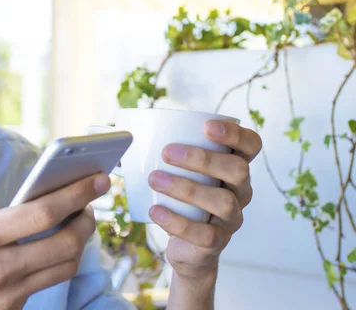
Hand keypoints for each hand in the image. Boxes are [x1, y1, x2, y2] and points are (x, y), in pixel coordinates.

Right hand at [0, 173, 110, 309]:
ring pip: (65, 266)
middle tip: (91, 205)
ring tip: (77, 226)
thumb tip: (4, 206)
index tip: (96, 179)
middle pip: (66, 241)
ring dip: (79, 243)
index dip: (77, 193)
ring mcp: (8, 295)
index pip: (43, 212)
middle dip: (88, 219)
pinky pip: (44, 284)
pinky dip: (55, 264)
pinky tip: (50, 251)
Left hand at [148, 120, 261, 279]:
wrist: (187, 247)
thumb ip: (162, 155)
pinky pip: (204, 234)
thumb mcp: (180, 174)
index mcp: (234, 167)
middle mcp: (241, 192)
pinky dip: (177, 221)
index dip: (235, 134)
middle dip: (203, 159)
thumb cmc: (182, 199)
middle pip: (238, 170)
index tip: (206, 127)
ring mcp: (232, 218)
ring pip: (223, 202)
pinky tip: (155, 211)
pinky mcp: (217, 242)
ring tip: (154, 180)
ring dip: (186, 188)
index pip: (251, 145)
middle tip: (167, 152)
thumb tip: (122, 142)